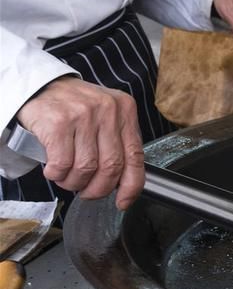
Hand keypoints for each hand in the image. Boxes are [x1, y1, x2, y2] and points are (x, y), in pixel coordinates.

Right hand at [16, 77, 143, 209]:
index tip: (123, 202)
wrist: (40, 87)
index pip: (136, 156)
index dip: (131, 186)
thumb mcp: (106, 118)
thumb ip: (118, 144)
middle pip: (111, 167)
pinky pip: (63, 163)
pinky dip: (57, 174)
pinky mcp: (59, 121)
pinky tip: (54, 170)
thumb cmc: (76, 108)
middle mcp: (108, 110)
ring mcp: (84, 114)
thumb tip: (125, 185)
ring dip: (74, 182)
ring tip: (68, 179)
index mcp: (125, 110)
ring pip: (86, 168)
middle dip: (98, 189)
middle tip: (87, 191)